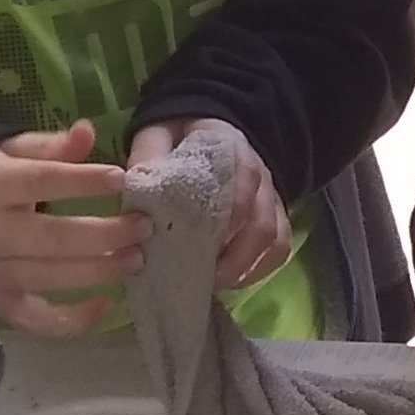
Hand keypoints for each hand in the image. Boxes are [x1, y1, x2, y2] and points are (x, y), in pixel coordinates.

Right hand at [0, 121, 144, 337]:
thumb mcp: (8, 151)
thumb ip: (49, 146)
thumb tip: (87, 132)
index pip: (41, 182)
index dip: (81, 181)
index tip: (120, 178)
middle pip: (52, 238)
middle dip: (103, 234)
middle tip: (142, 226)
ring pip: (49, 278)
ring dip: (98, 271)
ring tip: (135, 258)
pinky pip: (36, 320)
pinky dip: (73, 320)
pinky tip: (106, 304)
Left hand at [128, 118, 285, 296]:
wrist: (197, 132)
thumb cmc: (176, 141)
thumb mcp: (156, 137)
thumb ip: (149, 157)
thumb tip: (135, 188)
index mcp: (231, 148)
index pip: (244, 178)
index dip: (228, 214)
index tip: (199, 242)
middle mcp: (259, 172)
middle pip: (262, 219)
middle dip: (235, 256)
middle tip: (203, 277)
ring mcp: (270, 197)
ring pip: (274, 239)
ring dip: (246, 266)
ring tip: (214, 283)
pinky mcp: (274, 217)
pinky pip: (279, 248)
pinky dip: (259, 270)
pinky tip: (231, 281)